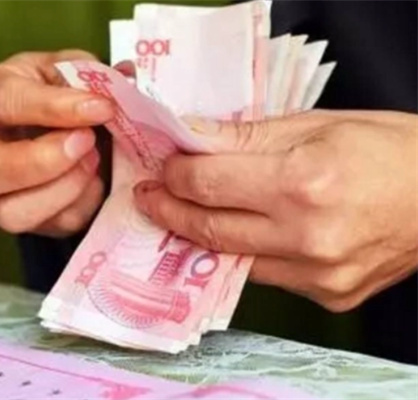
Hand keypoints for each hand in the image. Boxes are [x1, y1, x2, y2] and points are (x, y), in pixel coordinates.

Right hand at [0, 50, 113, 236]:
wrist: (58, 124)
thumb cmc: (55, 91)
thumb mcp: (67, 68)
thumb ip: (90, 73)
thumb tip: (124, 78)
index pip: (4, 104)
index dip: (55, 108)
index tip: (102, 108)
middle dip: (45, 161)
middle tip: (89, 142)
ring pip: (10, 212)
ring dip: (63, 190)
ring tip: (95, 160)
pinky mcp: (22, 218)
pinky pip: (50, 226)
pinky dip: (81, 205)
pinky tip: (95, 180)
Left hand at [134, 110, 417, 311]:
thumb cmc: (390, 148)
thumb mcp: (316, 124)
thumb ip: (245, 137)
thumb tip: (190, 137)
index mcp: (303, 183)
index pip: (208, 184)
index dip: (174, 174)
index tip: (161, 167)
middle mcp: (307, 237)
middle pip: (210, 228)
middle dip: (170, 211)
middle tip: (150, 197)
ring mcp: (318, 275)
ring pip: (232, 257)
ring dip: (201, 234)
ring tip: (183, 213)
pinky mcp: (328, 296)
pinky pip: (267, 274)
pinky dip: (245, 251)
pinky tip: (236, 232)